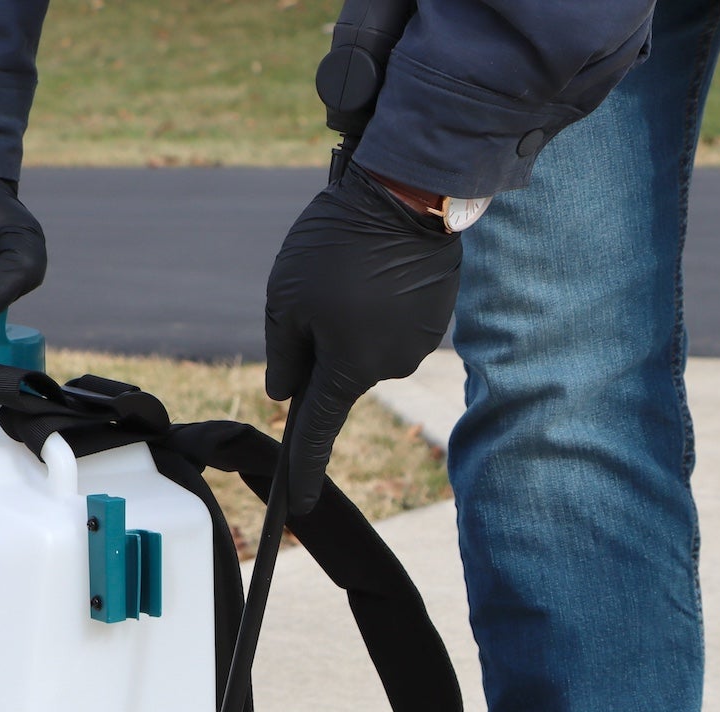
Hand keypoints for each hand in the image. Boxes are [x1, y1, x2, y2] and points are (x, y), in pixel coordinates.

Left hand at [264, 161, 460, 513]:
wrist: (411, 196)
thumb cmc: (337, 247)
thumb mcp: (285, 298)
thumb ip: (283, 354)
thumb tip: (286, 393)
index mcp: (347, 371)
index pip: (317, 434)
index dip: (304, 470)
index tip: (299, 506)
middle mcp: (388, 368)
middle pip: (340, 373)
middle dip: (321, 346)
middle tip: (315, 290)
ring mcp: (419, 344)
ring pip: (366, 344)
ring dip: (351, 319)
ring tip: (350, 269)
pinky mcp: (436, 318)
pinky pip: (393, 322)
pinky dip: (379, 303)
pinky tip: (376, 267)